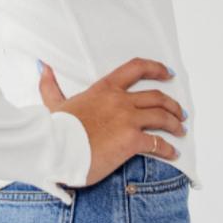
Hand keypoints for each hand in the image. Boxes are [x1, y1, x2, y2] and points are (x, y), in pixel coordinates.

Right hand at [38, 56, 186, 185]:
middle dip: (172, 105)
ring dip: (175, 124)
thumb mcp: (53, 103)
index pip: (136, 68)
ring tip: (180, 131)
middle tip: (179, 112)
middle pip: (156, 97)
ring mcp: (127, 119)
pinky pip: (158, 143)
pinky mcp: (131, 140)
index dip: (156, 68)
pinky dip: (169, 149)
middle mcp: (120, 100)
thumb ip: (50, 85)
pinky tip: (173, 154)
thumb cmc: (54, 130)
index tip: (168, 73)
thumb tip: (43, 67)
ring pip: (162, 117)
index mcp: (104, 89)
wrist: (53, 149)